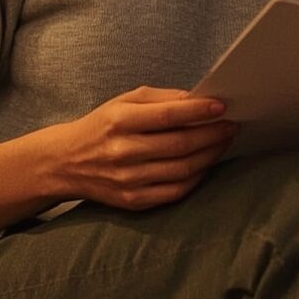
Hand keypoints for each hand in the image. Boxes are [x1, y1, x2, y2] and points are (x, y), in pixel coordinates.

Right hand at [35, 86, 236, 210]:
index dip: (198, 112)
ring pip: (182, 169)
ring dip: (210, 155)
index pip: (167, 116)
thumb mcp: (124, 102)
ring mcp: (128, 179)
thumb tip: (200, 101)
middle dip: (212, 134)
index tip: (222, 106)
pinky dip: (197, 177)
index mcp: (119, 121)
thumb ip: (162, 99)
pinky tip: (206, 164)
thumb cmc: (102, 126)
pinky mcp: (133, 200)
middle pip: (180, 145)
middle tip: (232, 125)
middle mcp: (123, 151)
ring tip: (224, 142)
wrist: (65, 162)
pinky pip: (175, 191)